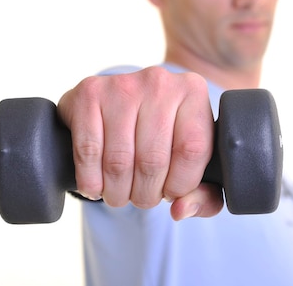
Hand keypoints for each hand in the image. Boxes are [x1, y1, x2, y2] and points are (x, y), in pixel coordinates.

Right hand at [57, 66, 223, 219]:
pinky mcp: (89, 93)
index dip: (180, 184)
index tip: (171, 192)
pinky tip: (96, 185)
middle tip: (143, 198)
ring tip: (120, 194)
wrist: (123, 100)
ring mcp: (122, 84)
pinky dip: (91, 180)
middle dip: (146, 194)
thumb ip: (204, 195)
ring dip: (117, 192)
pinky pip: (88, 151)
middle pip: (153, 159)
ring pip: (119, 161)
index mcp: (193, 92)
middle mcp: (160, 82)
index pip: (193, 150)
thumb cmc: (166, 136)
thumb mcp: (195, 162)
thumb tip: (179, 210)